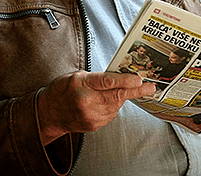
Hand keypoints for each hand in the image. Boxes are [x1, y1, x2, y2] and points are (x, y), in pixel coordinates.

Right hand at [37, 71, 154, 144]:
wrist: (49, 113)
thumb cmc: (62, 90)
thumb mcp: (77, 76)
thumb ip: (97, 77)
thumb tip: (119, 75)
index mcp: (81, 85)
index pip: (107, 82)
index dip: (125, 80)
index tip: (138, 79)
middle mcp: (86, 101)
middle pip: (117, 95)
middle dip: (136, 91)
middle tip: (150, 87)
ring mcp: (91, 115)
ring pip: (116, 105)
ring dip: (121, 97)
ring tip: (118, 90)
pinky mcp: (94, 125)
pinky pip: (111, 113)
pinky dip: (113, 106)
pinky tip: (105, 101)